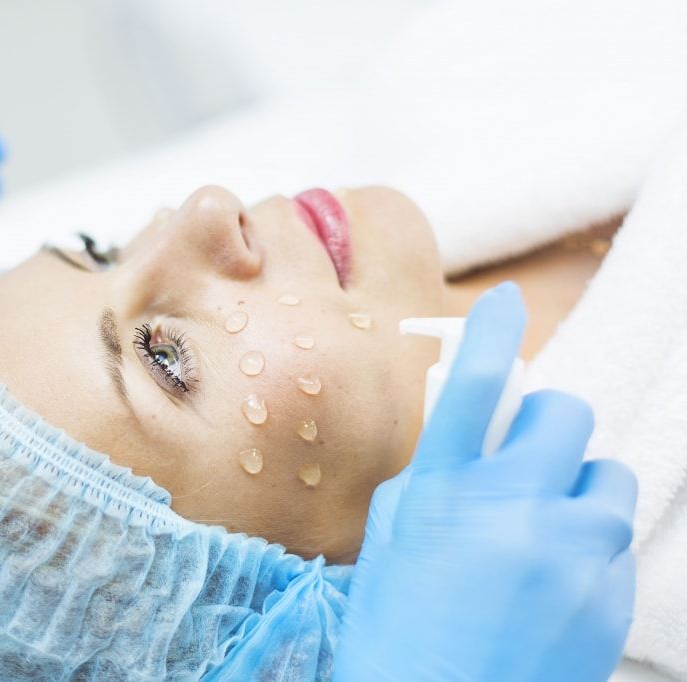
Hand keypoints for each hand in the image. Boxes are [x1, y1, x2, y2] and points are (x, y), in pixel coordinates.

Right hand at [334, 282, 636, 681]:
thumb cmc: (399, 628)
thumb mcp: (395, 536)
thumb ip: (435, 471)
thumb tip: (474, 424)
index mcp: (444, 492)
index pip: (474, 387)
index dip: (491, 332)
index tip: (504, 302)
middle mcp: (515, 511)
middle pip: (565, 415)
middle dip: (544, 427)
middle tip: (520, 459)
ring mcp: (572, 555)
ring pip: (605, 478)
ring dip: (575, 489)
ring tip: (539, 534)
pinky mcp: (611, 596)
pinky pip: (615, 540)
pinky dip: (587, 546)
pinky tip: (549, 584)